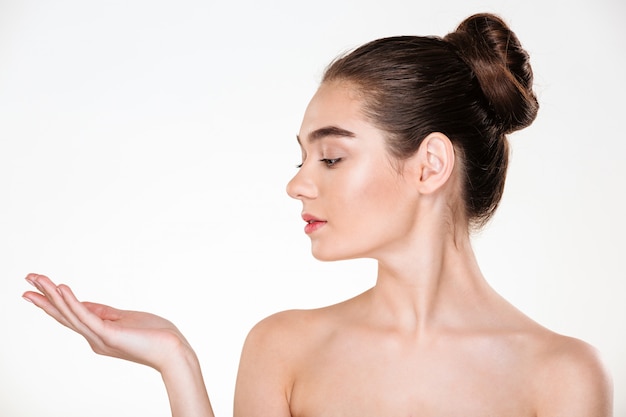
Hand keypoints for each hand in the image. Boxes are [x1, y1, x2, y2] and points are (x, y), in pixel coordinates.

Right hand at [22, 273, 190, 371]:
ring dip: (53, 296)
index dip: (54, 300)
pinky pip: (86, 316)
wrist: (173, 350)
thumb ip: (104, 312)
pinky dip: (73, 302)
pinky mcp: (109, 335)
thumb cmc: (155, 335)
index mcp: (98, 334)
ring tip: (39, 280)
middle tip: (26, 281)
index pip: (71, 314)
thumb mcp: (124, 319)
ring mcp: (100, 338)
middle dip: (44, 298)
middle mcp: (94, 338)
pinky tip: (62, 289)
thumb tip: (84, 303)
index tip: (39, 284)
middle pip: (64, 315)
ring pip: (70, 314)